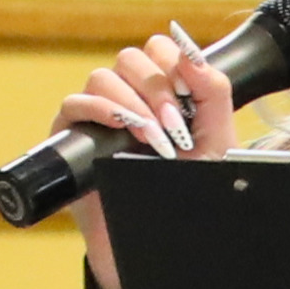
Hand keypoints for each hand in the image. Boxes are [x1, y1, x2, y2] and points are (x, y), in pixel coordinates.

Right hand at [51, 26, 239, 288]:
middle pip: (130, 58)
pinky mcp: (73, 138)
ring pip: (102, 77)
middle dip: (157, 88)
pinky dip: (98, 108)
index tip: (189, 94)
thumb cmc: (188, 189)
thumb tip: (191, 55)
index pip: (158, 49)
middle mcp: (127, 98)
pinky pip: (74, 104)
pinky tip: (122, 126)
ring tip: (153, 138)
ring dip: (132, 103)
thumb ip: (213, 93)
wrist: (161, 239)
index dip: (173, 62)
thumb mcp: (216, 140)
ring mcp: (97, 116)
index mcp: (161, 92)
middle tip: (174, 127)